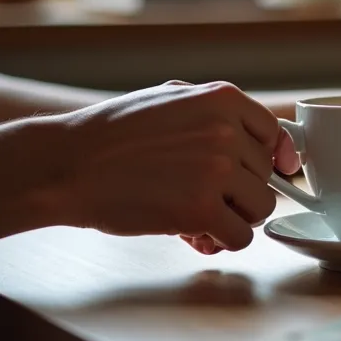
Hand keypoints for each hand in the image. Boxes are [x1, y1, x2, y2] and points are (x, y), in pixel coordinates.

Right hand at [50, 80, 282, 252]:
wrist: (66, 164)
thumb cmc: (112, 134)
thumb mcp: (172, 98)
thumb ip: (219, 113)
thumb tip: (271, 144)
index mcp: (223, 99)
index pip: (274, 134)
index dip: (270, 159)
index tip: (266, 174)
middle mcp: (226, 132)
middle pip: (265, 176)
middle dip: (239, 190)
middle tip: (203, 195)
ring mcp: (216, 171)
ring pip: (261, 207)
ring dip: (235, 217)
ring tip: (201, 216)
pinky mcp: (200, 209)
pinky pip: (241, 236)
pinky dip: (222, 241)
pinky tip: (196, 235)